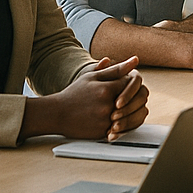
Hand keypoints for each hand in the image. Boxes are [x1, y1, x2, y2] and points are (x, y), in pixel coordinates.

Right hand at [21, 56, 148, 141]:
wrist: (56, 114)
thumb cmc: (75, 93)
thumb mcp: (93, 77)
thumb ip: (116, 69)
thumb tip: (136, 60)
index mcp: (107, 89)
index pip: (132, 84)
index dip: (131, 84)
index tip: (124, 85)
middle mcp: (108, 105)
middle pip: (134, 101)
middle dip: (133, 98)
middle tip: (125, 98)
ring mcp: (106, 120)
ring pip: (130, 116)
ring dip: (130, 112)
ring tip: (121, 108)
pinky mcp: (103, 133)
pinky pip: (122, 129)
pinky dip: (123, 124)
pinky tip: (117, 119)